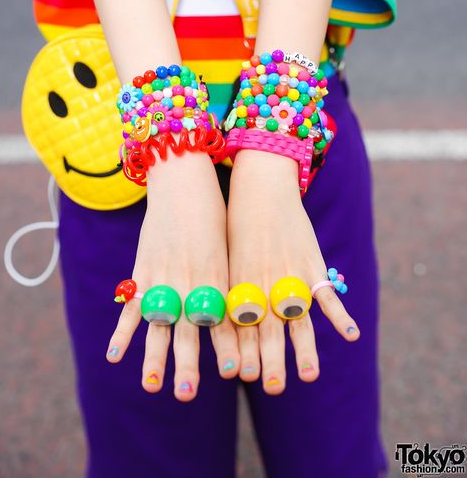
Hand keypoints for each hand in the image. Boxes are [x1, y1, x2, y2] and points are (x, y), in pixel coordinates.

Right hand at [106, 151, 239, 400]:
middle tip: (187, 393)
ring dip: (154, 356)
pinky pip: (131, 305)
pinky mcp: (145, 270)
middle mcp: (193, 282)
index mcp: (219, 279)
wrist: (186, 185)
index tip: (236, 373)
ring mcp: (166, 277)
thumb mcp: (229, 251)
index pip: (225, 320)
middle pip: (191, 329)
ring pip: (159, 323)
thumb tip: (246, 315)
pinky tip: (114, 356)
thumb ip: (231, 285)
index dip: (230, 347)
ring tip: (152, 386)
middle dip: (189, 362)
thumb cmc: (215, 218)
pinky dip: (122, 330)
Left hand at [228, 149, 359, 393]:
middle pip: (267, 330)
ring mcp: (288, 277)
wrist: (259, 188)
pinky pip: (327, 295)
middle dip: (268, 361)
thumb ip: (227, 295)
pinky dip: (340, 315)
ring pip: (296, 321)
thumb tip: (222, 326)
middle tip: (272, 386)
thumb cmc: (236, 226)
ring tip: (308, 376)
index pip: (239, 328)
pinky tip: (352, 336)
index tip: (240, 375)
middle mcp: (262, 286)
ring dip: (304, 349)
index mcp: (239, 287)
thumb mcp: (225, 261)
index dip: (240, 351)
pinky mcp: (309, 264)